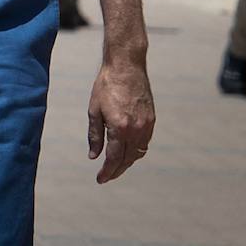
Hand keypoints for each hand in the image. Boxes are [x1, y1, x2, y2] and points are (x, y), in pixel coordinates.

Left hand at [87, 56, 154, 183]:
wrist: (126, 66)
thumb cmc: (106, 85)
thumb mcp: (94, 110)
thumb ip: (95, 135)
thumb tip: (94, 156)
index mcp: (120, 128)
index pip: (114, 158)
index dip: (107, 171)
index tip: (100, 179)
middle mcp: (136, 130)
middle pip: (127, 159)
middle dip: (116, 170)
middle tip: (106, 176)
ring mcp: (146, 125)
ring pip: (138, 153)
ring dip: (127, 162)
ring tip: (116, 166)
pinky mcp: (151, 119)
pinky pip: (144, 143)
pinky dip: (136, 151)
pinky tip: (128, 151)